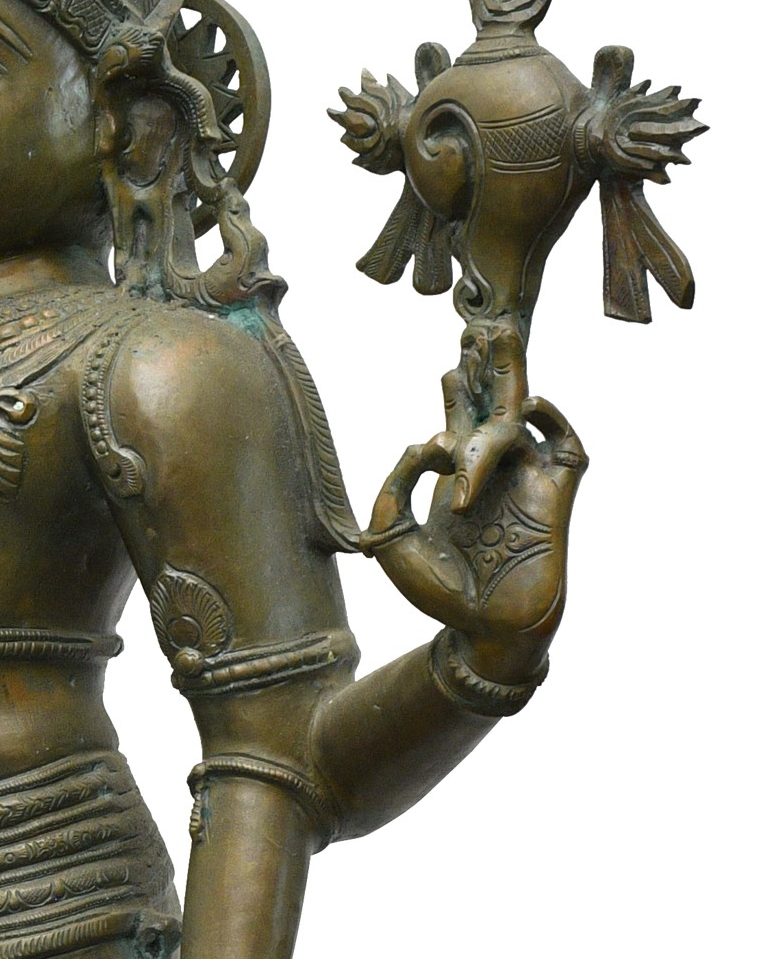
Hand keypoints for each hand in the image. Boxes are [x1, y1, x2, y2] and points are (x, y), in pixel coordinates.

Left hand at [359, 322, 587, 683]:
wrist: (480, 633)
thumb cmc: (439, 595)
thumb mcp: (392, 538)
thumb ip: (395, 488)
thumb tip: (426, 444)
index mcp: (454, 483)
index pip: (455, 425)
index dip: (449, 404)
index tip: (441, 397)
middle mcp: (492, 476)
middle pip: (491, 407)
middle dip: (485, 368)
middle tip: (479, 325)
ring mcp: (525, 485)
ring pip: (524, 418)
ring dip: (513, 377)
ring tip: (502, 335)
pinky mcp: (555, 501)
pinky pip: (566, 452)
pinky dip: (554, 423)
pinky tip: (533, 402)